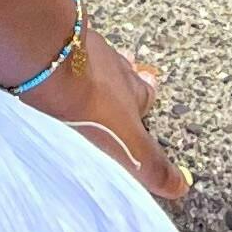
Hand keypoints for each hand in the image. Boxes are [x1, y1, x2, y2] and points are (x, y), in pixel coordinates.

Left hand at [28, 17, 187, 207]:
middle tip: (110, 97)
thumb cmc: (92, 103)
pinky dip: (61, 66)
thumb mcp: (126, 143)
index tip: (141, 112)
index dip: (143, 107)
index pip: (146, 97)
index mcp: (133, 89)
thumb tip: (181, 188)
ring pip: (93, 63)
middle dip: (119, 86)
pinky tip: (49, 78)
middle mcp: (113, 66)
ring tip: (79, 87)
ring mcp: (85, 50)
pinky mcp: (57, 43)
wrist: (53, 60)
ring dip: (90, 74)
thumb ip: (151, 165)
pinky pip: (63, 55)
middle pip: (122, 75)